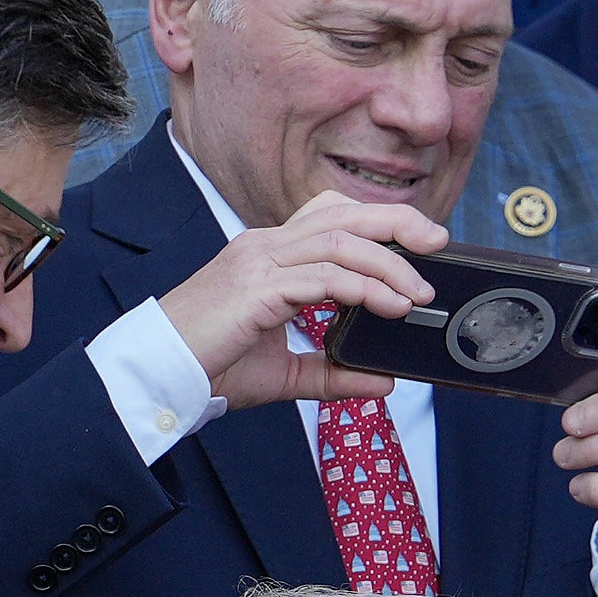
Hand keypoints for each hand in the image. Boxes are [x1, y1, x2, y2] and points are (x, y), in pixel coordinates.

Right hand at [153, 190, 440, 410]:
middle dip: (398, 223)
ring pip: (340, 242)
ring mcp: (258, 261)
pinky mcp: (256, 288)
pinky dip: (364, 289)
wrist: (158, 375)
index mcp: (269, 254)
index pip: (330, 215)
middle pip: (342, 214)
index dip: (377, 221)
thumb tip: (384, 382)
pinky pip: (324, 278)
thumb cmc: (211, 367)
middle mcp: (264, 246)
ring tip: (419, 295)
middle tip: (439, 243)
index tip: (421, 242)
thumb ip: (332, 374)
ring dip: (389, 265)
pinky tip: (389, 306)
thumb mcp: (283, 373)